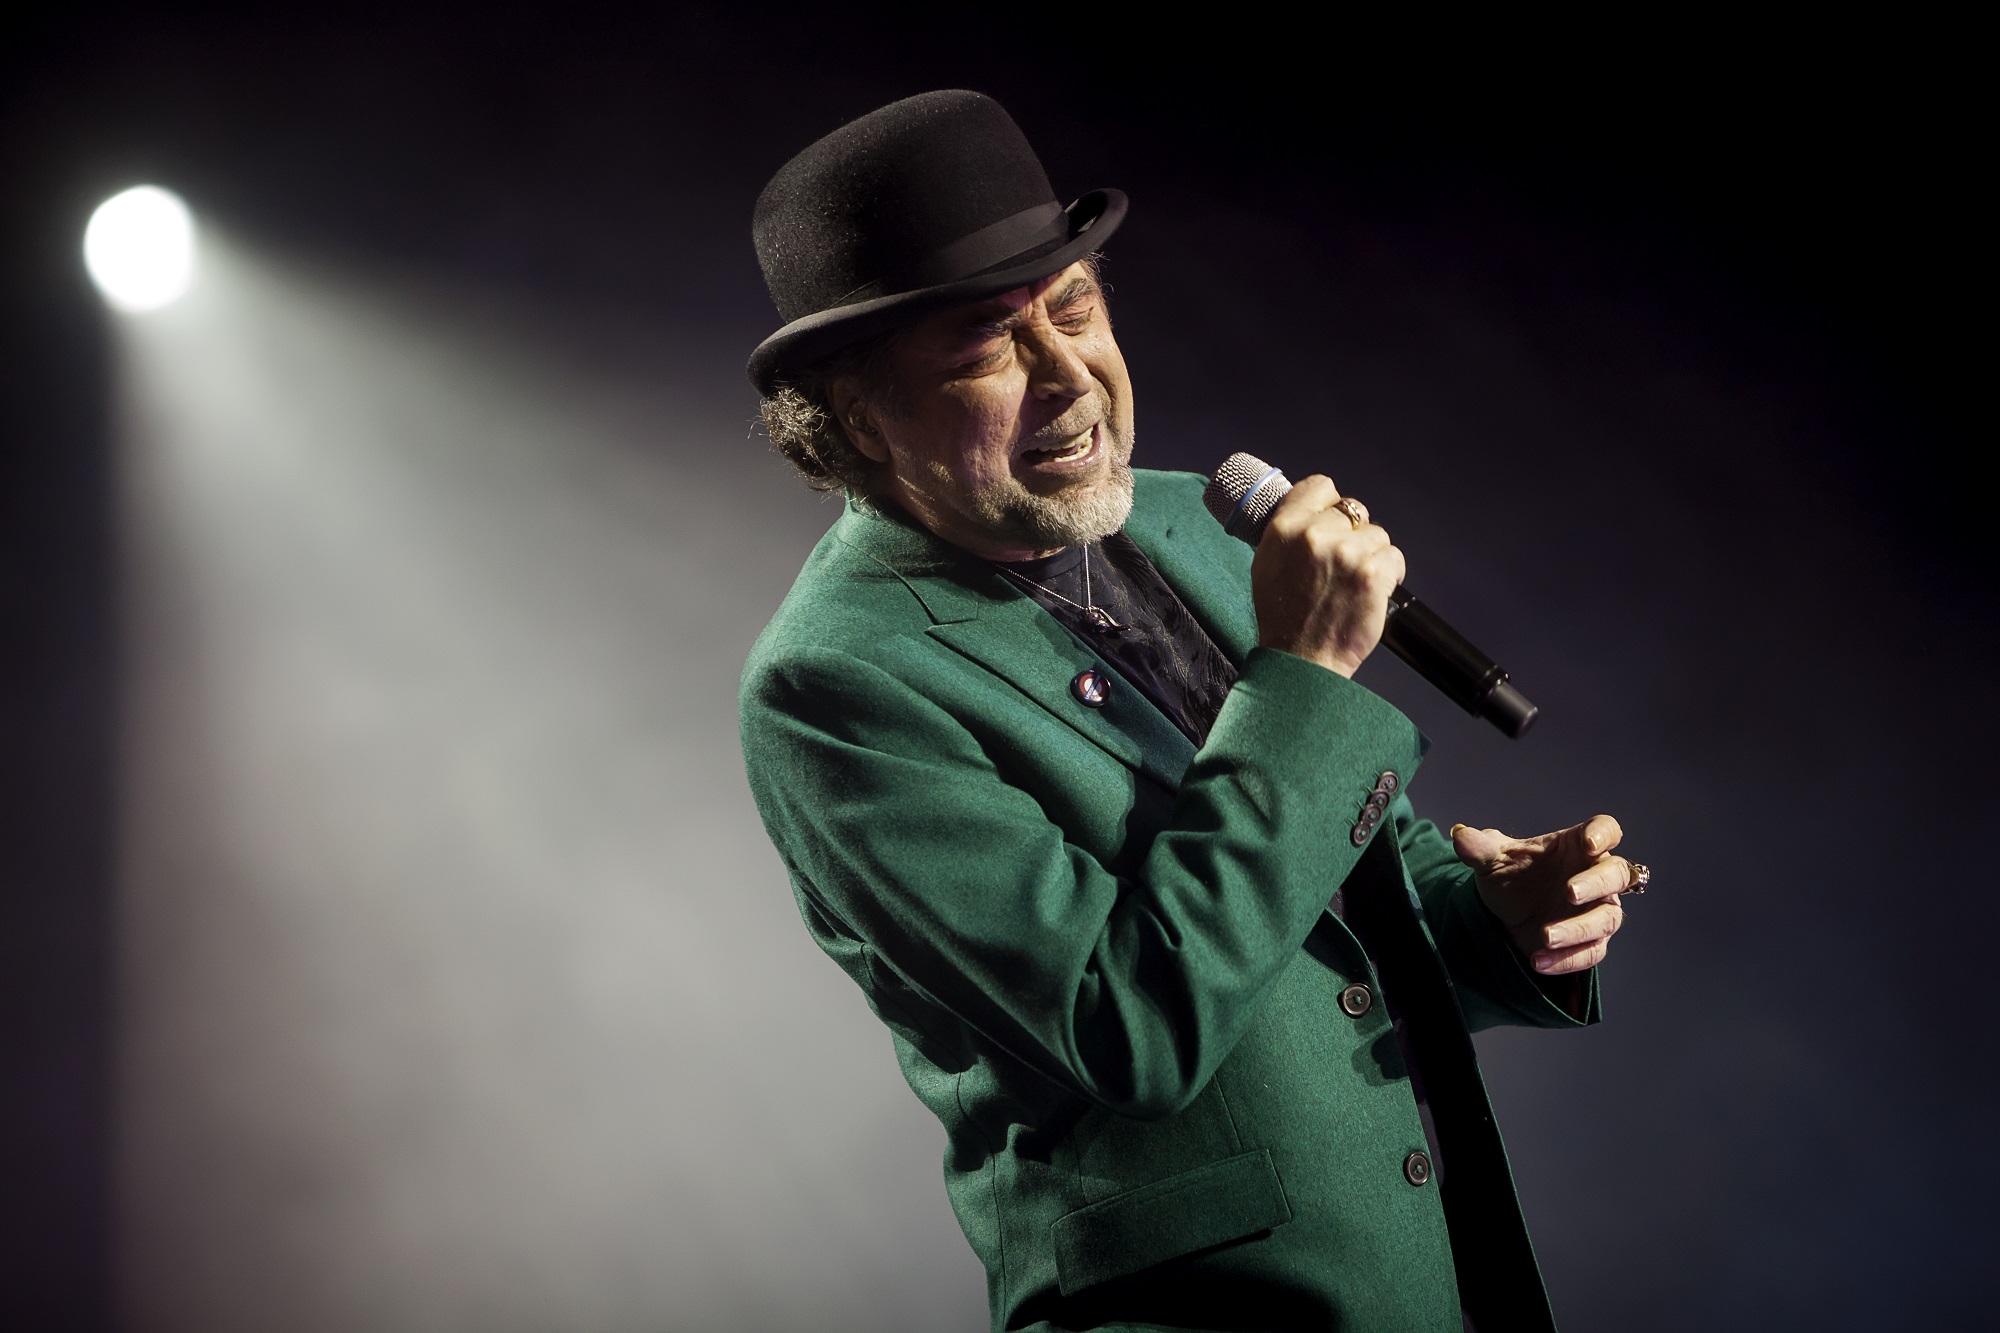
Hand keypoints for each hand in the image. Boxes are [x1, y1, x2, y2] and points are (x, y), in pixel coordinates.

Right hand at [1252, 476, 1404, 677]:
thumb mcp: (1266, 562)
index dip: (1330, 504)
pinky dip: (1389, 574)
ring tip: (1354, 583)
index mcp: (1285, 527)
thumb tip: (1310, 510)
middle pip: (1353, 511)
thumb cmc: (1282, 616)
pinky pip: (1394, 557)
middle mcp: (1314, 535)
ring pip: (1377, 534)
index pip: (1321, 486)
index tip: (1332, 521)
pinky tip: (1371, 591)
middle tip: (1343, 564)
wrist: (1301, 659)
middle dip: (1352, 534)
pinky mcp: (1372, 574)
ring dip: (1371, 556)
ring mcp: (1346, 553)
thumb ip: (1287, 531)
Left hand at [1451, 815, 1631, 974]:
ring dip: (1578, 929)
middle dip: (1596, 883)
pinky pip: (1591, 952)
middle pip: (1616, 874)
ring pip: (1607, 918)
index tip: (1588, 843)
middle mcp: (1595, 876)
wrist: (1504, 916)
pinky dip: (1566, 960)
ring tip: (1545, 936)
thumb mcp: (1491, 861)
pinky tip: (1538, 961)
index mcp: (1576, 846)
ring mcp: (1598, 910)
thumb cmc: (1510, 877)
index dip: (1603, 834)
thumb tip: (1460, 835)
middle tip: (1568, 892)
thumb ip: (1479, 848)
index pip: (1605, 830)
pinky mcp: (1591, 942)